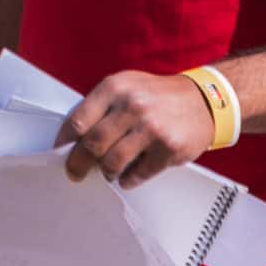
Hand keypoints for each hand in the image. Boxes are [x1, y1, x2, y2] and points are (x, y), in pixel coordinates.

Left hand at [60, 70, 212, 188]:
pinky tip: (128, 176)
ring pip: (112, 163)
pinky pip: (137, 174)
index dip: (65, 141)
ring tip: (107, 171)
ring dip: (105, 172)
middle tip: (75, 172)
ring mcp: (152, 128)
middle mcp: (132, 106)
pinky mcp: (169, 149)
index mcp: (115, 87)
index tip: (61, 152)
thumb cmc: (156, 95)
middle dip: (79, 163)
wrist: (204, 100)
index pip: (78, 121)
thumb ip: (100, 107)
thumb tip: (72, 138)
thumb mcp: (126, 86)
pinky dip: (128, 179)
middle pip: (92, 145)